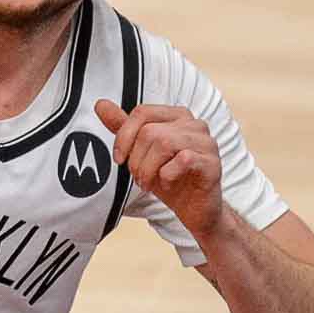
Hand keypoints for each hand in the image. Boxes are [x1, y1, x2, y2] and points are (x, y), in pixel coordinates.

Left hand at [96, 99, 224, 240]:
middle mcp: (194, 124)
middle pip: (150, 131)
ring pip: (164, 143)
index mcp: (176, 115)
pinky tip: (167, 183)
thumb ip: (122, 127)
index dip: (124, 136)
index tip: (119, 159)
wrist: (194, 209)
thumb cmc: (167, 177)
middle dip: (136, 158)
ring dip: (148, 168)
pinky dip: (167, 174)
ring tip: (147, 182)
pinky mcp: (213, 163)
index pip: (141, 112)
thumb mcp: (139, 152)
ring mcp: (206, 142)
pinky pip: (183, 159)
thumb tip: (100, 104)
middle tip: (138, 177)